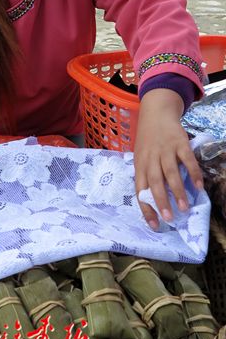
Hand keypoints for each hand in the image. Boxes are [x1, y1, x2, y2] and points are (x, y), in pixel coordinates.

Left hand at [134, 89, 202, 228]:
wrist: (155, 113)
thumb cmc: (148, 141)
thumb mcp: (141, 157)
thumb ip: (147, 175)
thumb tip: (154, 200)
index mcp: (139, 164)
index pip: (140, 189)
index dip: (146, 208)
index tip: (154, 225)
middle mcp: (150, 158)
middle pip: (154, 182)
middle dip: (161, 201)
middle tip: (170, 218)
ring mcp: (165, 150)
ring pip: (170, 173)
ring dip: (178, 191)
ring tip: (185, 208)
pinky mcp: (179, 143)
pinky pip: (187, 160)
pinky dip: (193, 173)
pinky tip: (199, 187)